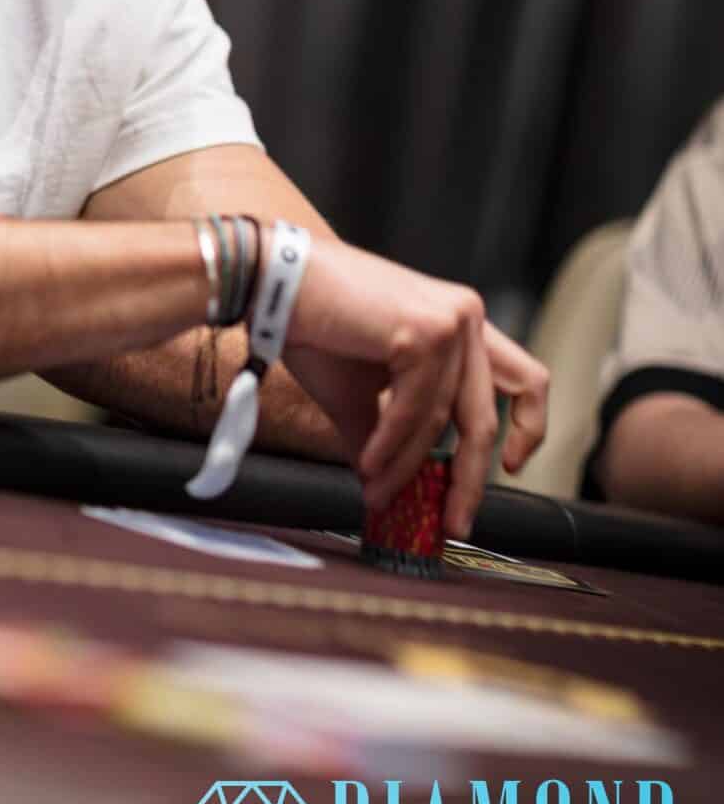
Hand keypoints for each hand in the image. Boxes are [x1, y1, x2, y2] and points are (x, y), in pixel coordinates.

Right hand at [282, 235, 547, 539]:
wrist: (274, 281)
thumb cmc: (315, 328)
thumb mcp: (362, 392)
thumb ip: (390, 435)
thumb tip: (390, 489)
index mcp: (460, 323)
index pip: (524, 378)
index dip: (529, 428)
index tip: (510, 466)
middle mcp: (465, 316)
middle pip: (488, 416)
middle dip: (470, 479)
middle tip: (454, 522)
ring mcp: (450, 321)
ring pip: (442, 420)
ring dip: (406, 466)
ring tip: (377, 490)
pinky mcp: (424, 331)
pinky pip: (414, 411)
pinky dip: (389, 445)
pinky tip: (366, 463)